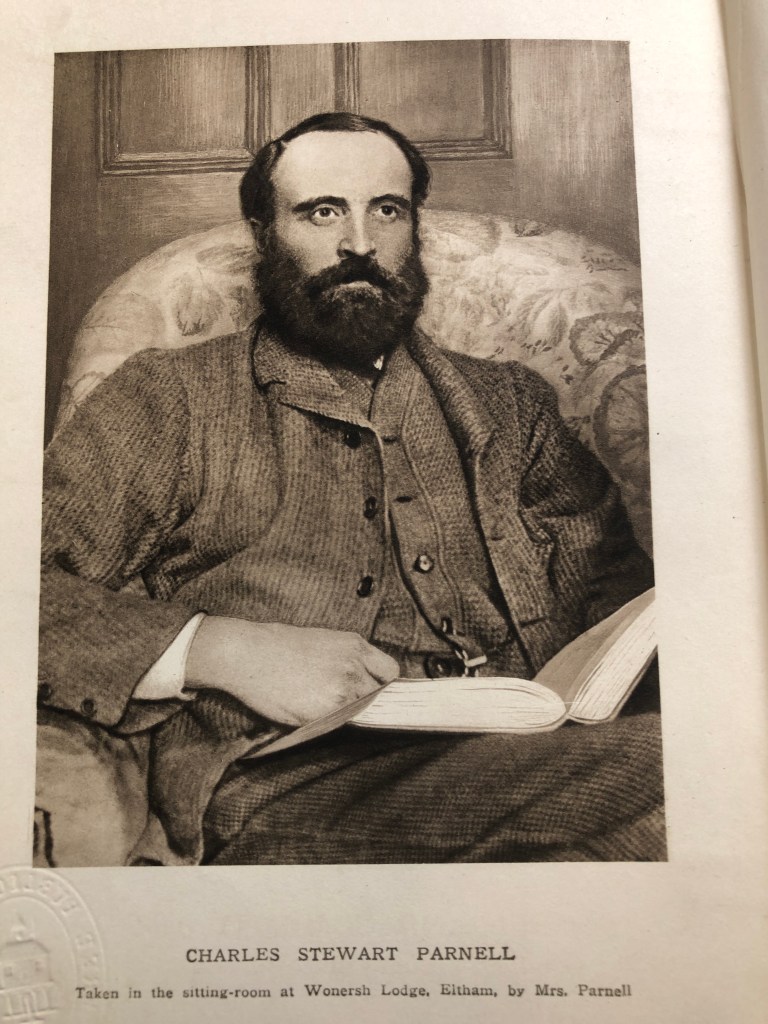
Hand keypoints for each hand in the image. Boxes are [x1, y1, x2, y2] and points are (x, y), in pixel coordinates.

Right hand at [184, 617, 399, 725]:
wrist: (248, 654)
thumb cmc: (277, 646)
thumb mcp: (322, 641)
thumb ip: (346, 660)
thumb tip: (361, 681)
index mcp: (355, 646)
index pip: (390, 672)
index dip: (382, 684)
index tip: (372, 691)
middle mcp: (354, 667)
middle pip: (379, 696)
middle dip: (364, 701)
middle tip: (340, 701)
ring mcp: (342, 690)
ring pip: (360, 712)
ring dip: (346, 712)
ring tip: (318, 704)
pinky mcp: (326, 711)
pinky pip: (339, 723)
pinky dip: (329, 722)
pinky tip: (308, 710)